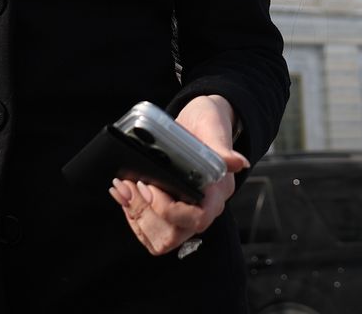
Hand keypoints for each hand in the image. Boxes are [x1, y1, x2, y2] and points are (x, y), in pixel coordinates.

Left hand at [109, 94, 250, 255]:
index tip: (150, 187)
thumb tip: (239, 162)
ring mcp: (184, 213)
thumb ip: (222, 149)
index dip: (170, 211)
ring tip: (122, 187)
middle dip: (144, 213)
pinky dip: (132, 215)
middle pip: (173, 235)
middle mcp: (203, 209)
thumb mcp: (213, 130)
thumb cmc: (208, 125)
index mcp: (217, 193)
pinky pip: (149, 231)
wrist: (198, 123)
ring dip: (135, 215)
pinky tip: (123, 193)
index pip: (197, 219)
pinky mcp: (168, 212)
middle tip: (128, 185)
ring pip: (158, 238)